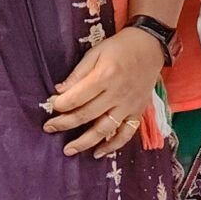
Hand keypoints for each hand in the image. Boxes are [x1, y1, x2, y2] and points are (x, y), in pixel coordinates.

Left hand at [44, 28, 161, 156]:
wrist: (151, 46)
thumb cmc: (120, 47)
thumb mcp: (96, 52)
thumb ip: (78, 73)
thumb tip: (59, 91)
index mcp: (105, 76)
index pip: (77, 97)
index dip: (60, 105)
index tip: (51, 107)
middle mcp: (117, 94)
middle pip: (87, 115)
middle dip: (64, 123)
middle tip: (49, 128)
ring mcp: (128, 105)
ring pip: (104, 129)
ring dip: (85, 142)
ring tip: (69, 150)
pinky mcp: (138, 111)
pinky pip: (126, 133)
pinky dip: (113, 145)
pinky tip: (99, 153)